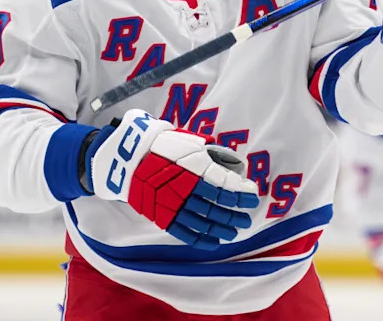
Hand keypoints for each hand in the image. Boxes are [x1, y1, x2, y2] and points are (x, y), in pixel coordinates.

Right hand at [84, 109, 258, 249]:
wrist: (130, 158)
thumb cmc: (164, 145)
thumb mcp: (191, 142)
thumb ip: (212, 153)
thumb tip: (232, 161)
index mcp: (196, 170)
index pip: (226, 187)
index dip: (242, 195)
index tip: (252, 197)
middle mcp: (187, 190)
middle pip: (218, 207)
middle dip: (235, 214)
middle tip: (246, 219)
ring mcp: (174, 205)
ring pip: (204, 222)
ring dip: (222, 228)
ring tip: (234, 231)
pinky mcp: (163, 216)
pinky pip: (186, 232)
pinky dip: (201, 239)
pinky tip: (214, 242)